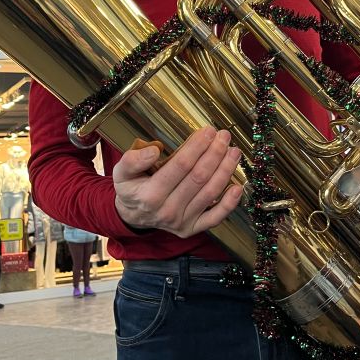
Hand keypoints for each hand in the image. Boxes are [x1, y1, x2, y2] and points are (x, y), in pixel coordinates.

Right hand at [112, 126, 243, 236]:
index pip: (180, 166)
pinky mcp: (192, 229)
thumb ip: (132, 160)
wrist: (133, 216)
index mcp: (150, 195)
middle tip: (224, 136)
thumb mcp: (121, 172)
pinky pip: (215, 218)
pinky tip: (238, 186)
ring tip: (234, 152)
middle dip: (215, 154)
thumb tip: (154, 151)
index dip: (197, 147)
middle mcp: (168, 211)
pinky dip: (229, 203)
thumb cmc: (131, 188)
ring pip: (210, 193)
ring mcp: (182, 222)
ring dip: (225, 170)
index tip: (208, 131)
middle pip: (199, 177)